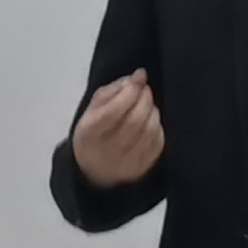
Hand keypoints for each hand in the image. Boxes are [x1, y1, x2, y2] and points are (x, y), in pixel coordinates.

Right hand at [70, 70, 163, 188]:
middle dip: (145, 98)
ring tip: (147, 105)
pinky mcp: (142, 168)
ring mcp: (126, 163)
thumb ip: (111, 91)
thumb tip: (136, 78)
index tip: (140, 76)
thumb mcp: (91, 111)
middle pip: (135, 120)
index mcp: (89, 133)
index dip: (131, 90)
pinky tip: (150, 121)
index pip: (114, 110)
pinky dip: (157, 126)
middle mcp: (107, 151)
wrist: (96, 172)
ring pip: (150, 129)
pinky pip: (158, 141)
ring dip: (152, 110)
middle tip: (145, 89)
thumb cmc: (94, 134)